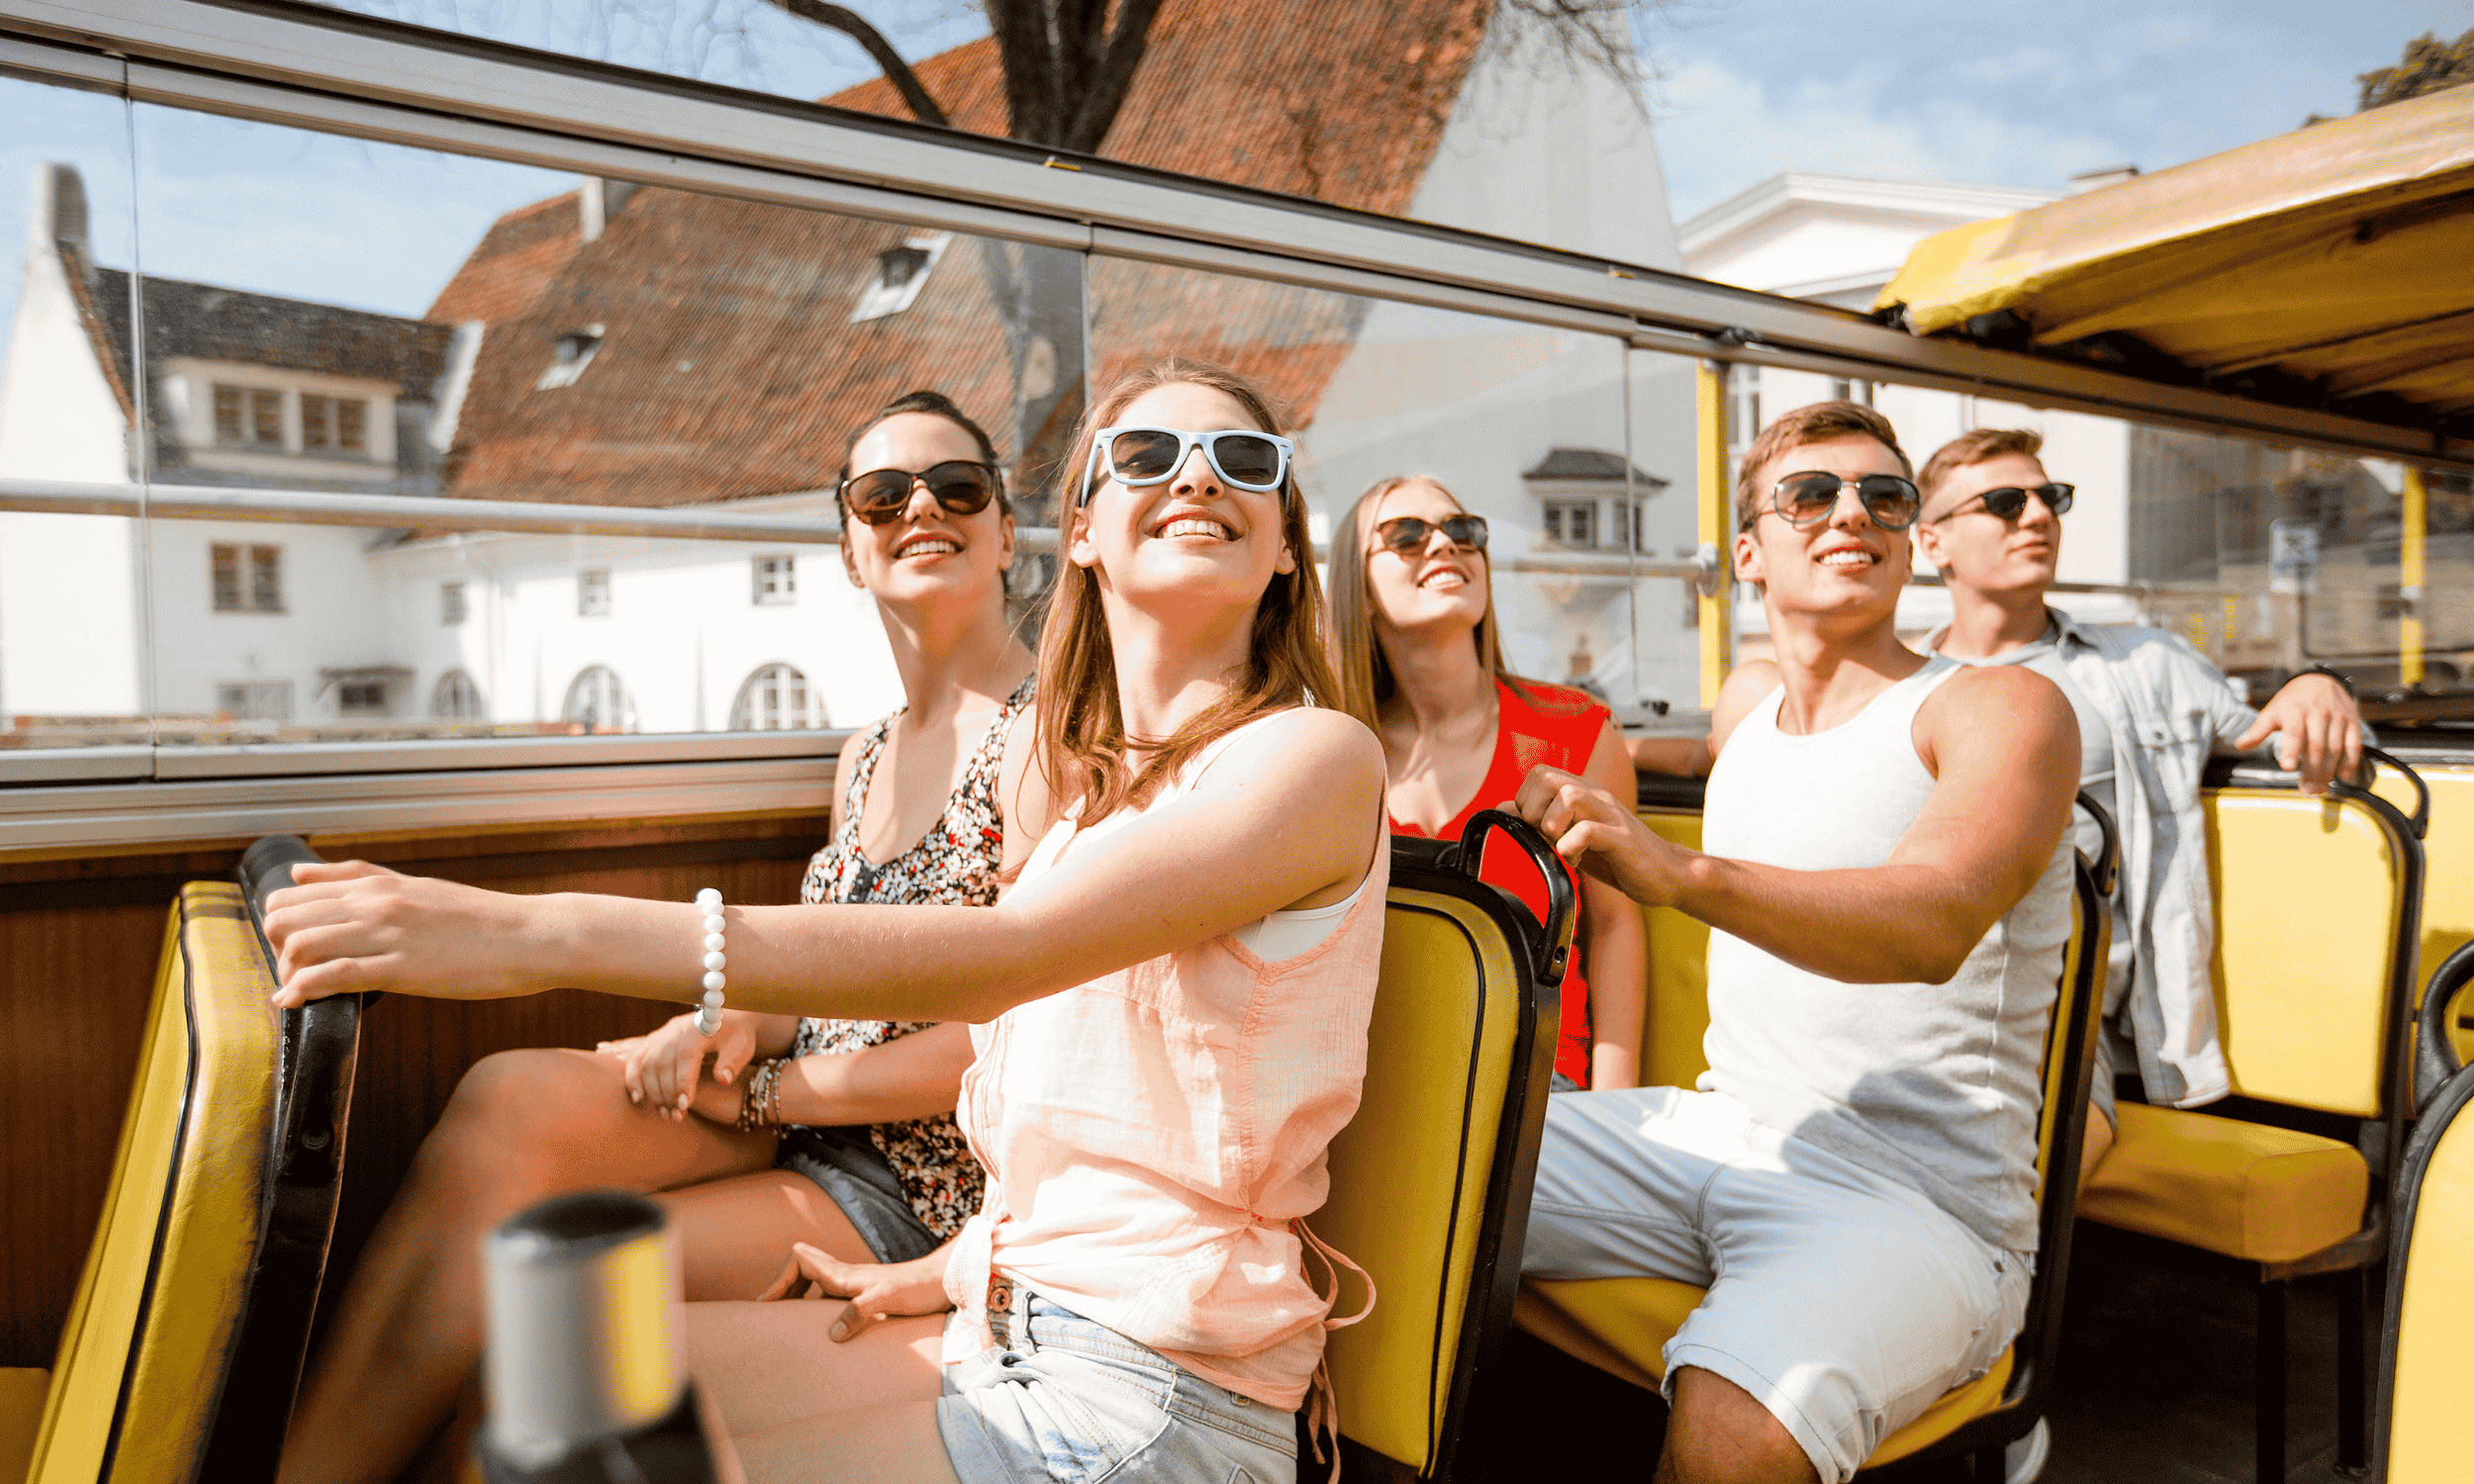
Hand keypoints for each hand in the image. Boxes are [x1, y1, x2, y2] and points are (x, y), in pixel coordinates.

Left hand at [264, 861, 549, 1007]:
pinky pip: (333, 975)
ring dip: (288, 973)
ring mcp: (386, 935)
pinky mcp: (401, 969)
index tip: (295, 948)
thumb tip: (299, 872)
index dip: (281, 925)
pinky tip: (295, 1003)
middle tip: (297, 972)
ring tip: (302, 991)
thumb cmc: (478, 919)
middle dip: (276, 950)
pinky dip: (303, 990)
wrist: (529, 937)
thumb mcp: (415, 886)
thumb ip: (356, 878)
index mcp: (376, 884)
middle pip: (285, 918)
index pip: (292, 894)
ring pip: (301, 944)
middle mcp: (374, 903)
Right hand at [597, 1009, 760, 1121]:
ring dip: (653, 1091)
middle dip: (667, 1093)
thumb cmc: (736, 1037)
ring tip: (665, 1113)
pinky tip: (638, 1099)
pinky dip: (633, 1079)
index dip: (683, 1081)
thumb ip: (733, 1062)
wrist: (726, 1020)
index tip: (684, 1105)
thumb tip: (722, 1079)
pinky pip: (636, 1059)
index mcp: (700, 1027)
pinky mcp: (652, 1041)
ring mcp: (662, 1034)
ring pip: (647, 1062)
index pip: (686, 1055)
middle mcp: (676, 1028)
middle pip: (663, 1061)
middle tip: (676, 1116)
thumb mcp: (743, 1047)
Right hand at [758, 1243, 952, 1342]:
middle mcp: (845, 1276)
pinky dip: (814, 1306)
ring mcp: (854, 1285)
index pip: (800, 1259)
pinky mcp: (865, 1296)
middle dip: (782, 1286)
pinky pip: (828, 1295)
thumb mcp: (887, 1300)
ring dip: (796, 1295)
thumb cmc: (918, 1289)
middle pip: (801, 1267)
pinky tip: (820, 1327)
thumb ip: (859, 1312)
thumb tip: (832, 1334)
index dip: (780, 1278)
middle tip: (770, 1314)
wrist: (944, 1283)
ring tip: (786, 1321)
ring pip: (814, 1281)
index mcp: (844, 1274)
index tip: (767, 1304)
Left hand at [1510, 764, 1693, 907]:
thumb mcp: (1572, 836)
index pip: (1537, 773)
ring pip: (1568, 797)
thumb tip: (1503, 807)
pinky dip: (1571, 846)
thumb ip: (1540, 821)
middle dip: (1533, 811)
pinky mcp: (1622, 837)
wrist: (1666, 874)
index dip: (1526, 801)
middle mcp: (1596, 795)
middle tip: (1545, 837)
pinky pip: (1588, 830)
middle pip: (1547, 778)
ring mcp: (1610, 814)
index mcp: (1582, 791)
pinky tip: (1576, 859)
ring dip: (1553, 826)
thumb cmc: (1617, 856)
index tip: (1535, 829)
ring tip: (1561, 847)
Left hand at [2235, 672, 2363, 796]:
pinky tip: (2342, 776)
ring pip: (2335, 748)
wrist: (2320, 680)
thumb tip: (2240, 745)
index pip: (2294, 732)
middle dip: (2311, 770)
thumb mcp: (2272, 711)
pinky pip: (2354, 744)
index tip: (2288, 767)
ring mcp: (2337, 717)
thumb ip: (2258, 730)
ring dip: (2329, 771)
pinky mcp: (2353, 721)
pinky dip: (2350, 762)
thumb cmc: (2293, 701)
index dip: (2291, 750)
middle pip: (2316, 745)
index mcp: (2294, 710)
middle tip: (2306, 789)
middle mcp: (2318, 712)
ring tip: (2320, 787)